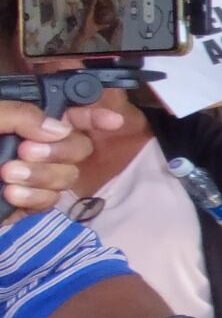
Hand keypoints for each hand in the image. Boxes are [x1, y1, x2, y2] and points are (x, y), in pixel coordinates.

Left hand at [0, 101, 122, 213]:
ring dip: (42, 176)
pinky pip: (51, 201)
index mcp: (30, 121)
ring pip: (68, 176)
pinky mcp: (29, 202)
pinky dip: (34, 198)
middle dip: (59, 151)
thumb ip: (21, 114)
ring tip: (7, 175)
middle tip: (25, 152)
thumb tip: (60, 129)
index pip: (71, 114)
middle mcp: (39, 146)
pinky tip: (10, 195)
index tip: (115, 122)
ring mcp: (37, 176)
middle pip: (79, 147)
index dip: (95, 117)